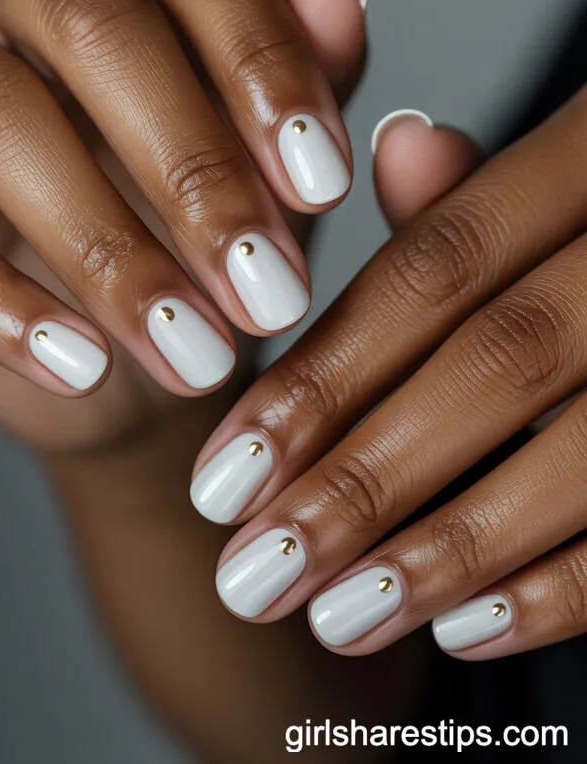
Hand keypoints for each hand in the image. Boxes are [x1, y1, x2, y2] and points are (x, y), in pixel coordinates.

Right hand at [0, 0, 365, 452]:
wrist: (125, 318)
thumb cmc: (201, 212)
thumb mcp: (270, 153)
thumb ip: (307, 75)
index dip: (263, 63)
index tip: (325, 187)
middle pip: (99, 27)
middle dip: (196, 171)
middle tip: (271, 294)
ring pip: (3, 116)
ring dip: (109, 253)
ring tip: (197, 356)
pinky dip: (5, 305)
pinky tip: (85, 368)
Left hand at [195, 96, 586, 661]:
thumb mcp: (552, 184)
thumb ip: (476, 191)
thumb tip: (400, 142)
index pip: (437, 267)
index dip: (322, 379)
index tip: (222, 479)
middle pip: (496, 365)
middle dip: (363, 482)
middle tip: (255, 576)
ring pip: (579, 448)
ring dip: (446, 551)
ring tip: (339, 616)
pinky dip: (562, 588)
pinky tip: (464, 631)